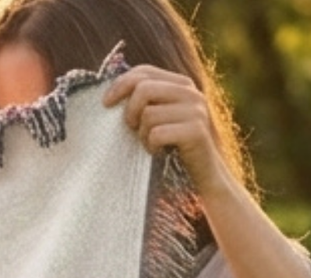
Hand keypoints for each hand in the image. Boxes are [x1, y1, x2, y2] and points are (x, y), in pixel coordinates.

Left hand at [102, 65, 229, 197]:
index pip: (145, 71)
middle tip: (132, 129)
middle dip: (129, 111)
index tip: (105, 104)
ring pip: (148, 114)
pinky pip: (157, 134)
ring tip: (151, 144)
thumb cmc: (172, 145)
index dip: (121, 84)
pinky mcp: (196, 131)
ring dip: (141, 135)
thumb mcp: (159, 118)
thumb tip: (109, 95)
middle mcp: (191, 92)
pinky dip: (151, 146)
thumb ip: (145, 101)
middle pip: (144, 89)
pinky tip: (158, 152)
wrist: (204, 172)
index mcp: (181, 84)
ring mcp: (196, 110)